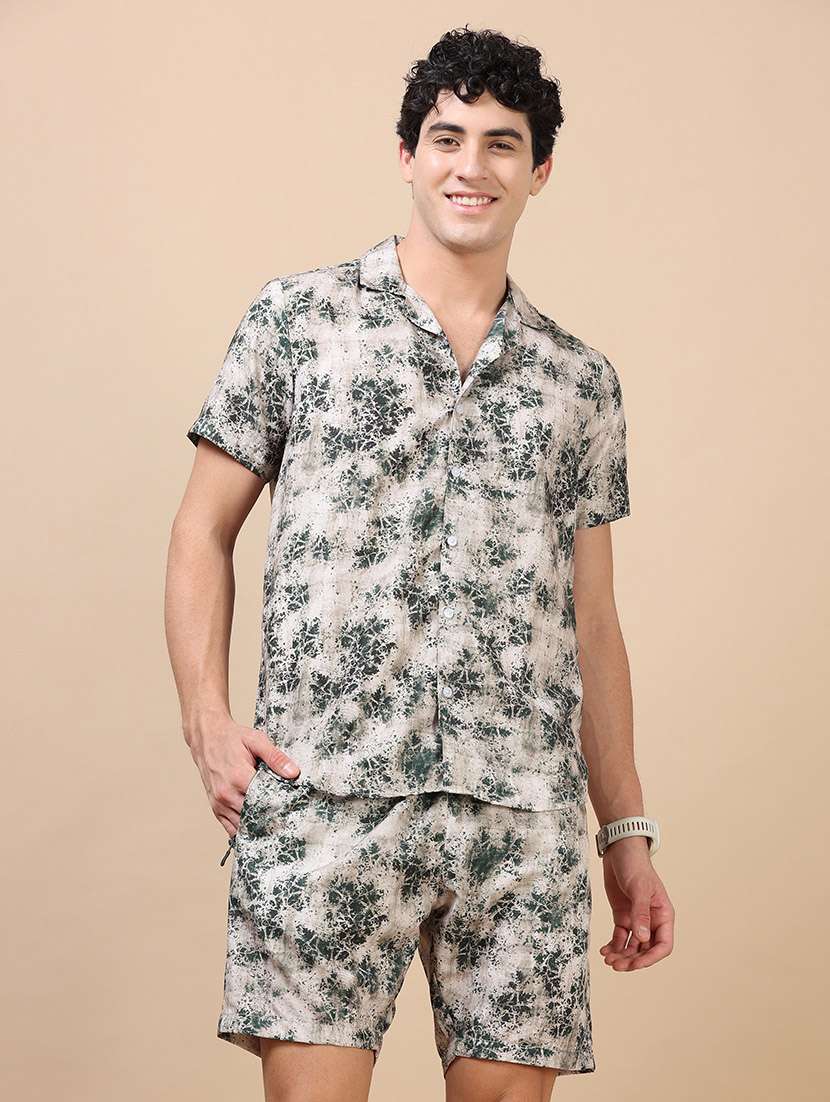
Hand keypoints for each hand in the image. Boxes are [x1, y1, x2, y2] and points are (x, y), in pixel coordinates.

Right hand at [189, 713, 301, 837]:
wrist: (207, 738)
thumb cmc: (231, 738)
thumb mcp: (256, 741)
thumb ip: (275, 758)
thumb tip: (293, 773)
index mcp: (239, 777)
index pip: (264, 802)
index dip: (280, 807)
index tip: (292, 810)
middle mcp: (226, 793)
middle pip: (254, 817)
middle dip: (270, 819)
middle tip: (286, 821)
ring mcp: (219, 802)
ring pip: (242, 826)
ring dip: (257, 827)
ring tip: (273, 826)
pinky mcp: (215, 806)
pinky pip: (229, 828)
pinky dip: (243, 830)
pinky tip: (255, 828)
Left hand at [599, 836, 674, 969]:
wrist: (619, 850)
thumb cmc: (635, 865)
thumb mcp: (638, 888)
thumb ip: (641, 913)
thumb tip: (643, 939)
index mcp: (663, 915)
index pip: (663, 945)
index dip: (650, 958)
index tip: (634, 964)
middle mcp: (651, 920)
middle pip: (645, 950)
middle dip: (632, 960)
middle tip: (616, 965)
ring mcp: (636, 919)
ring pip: (631, 946)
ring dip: (621, 955)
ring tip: (608, 959)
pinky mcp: (622, 916)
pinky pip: (620, 937)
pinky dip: (613, 945)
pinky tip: (604, 950)